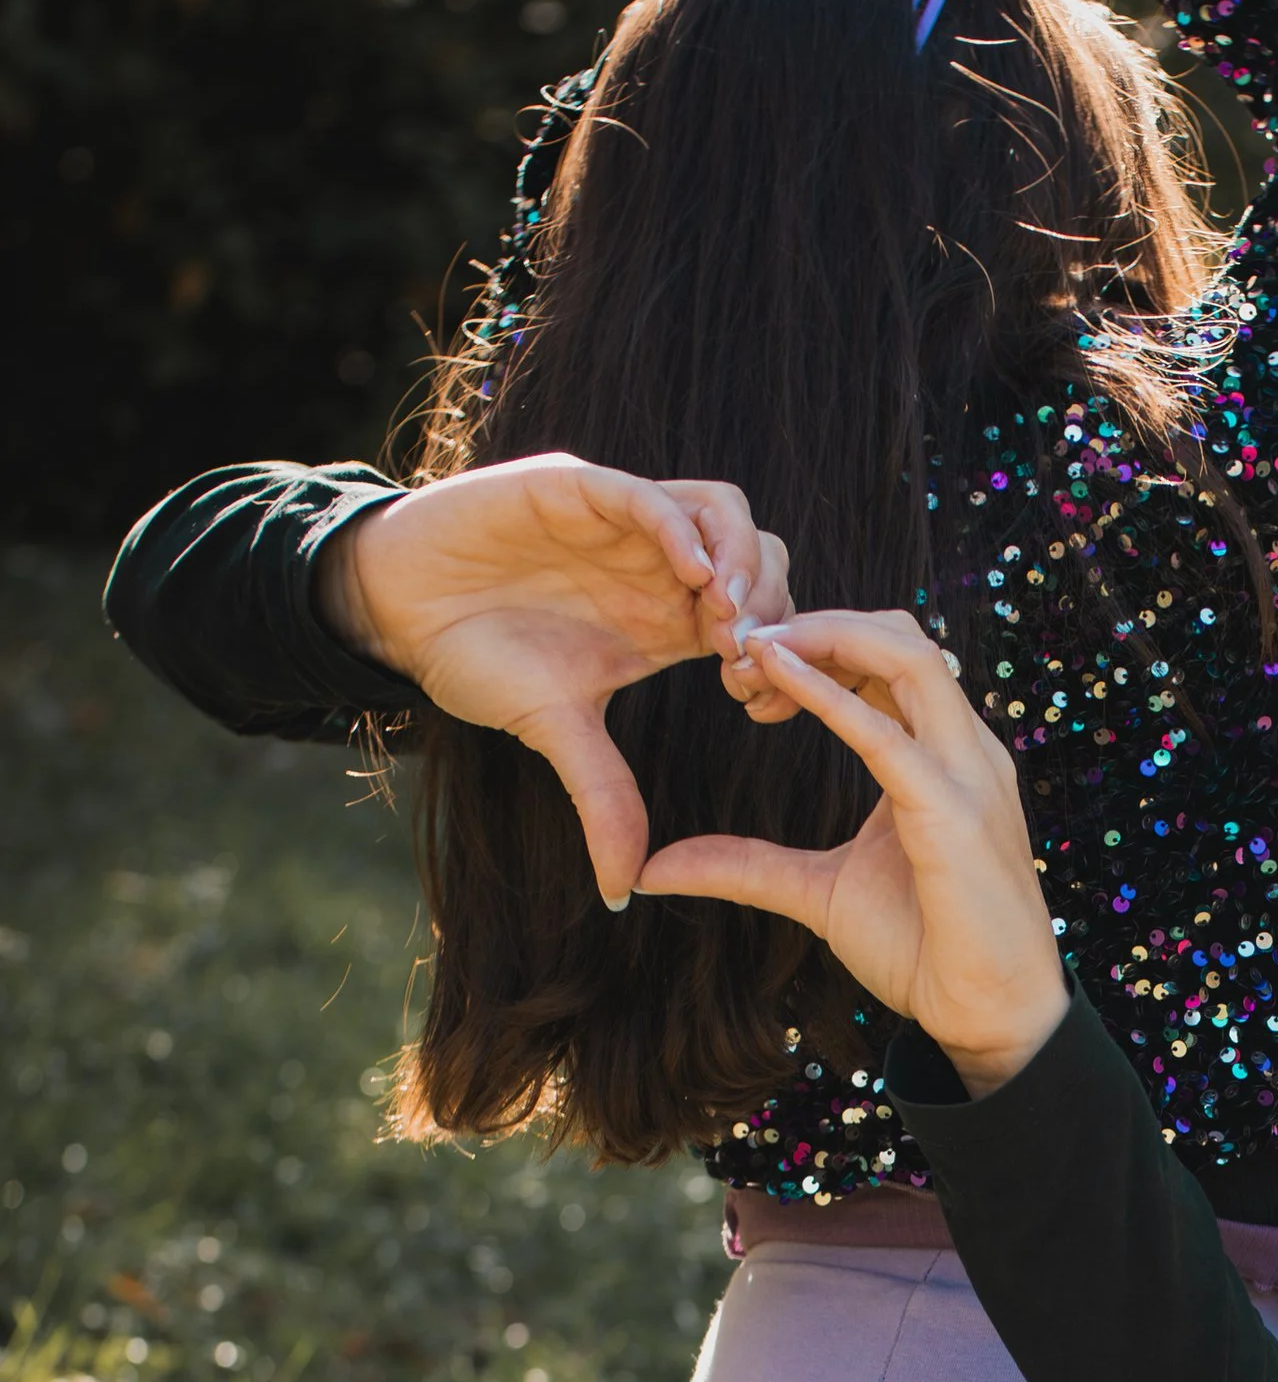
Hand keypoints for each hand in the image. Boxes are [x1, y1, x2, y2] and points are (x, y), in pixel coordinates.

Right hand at [322, 460, 790, 905]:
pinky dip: (680, 527)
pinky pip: (647, 493)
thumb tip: (621, 892)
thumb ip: (602, 797)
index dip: (776, 658)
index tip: (753, 704)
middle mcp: (657, 565)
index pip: (759, 620)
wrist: (396, 608)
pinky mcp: (578, 489)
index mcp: (668, 618)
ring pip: (722, 514)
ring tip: (728, 618)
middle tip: (747, 663)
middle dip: (773, 610)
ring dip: (741, 563)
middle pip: (760, 559)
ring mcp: (622, 521)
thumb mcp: (555, 731)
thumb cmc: (476, 657)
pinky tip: (693, 574)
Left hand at [636, 608, 1069, 1092]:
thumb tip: (654, 868)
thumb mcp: (816, 893)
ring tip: (754, 649)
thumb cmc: (923, 950)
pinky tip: (774, 671)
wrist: (986, 1014)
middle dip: (816, 625)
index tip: (748, 674)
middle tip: (739, 652)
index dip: (815, 648)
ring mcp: (966, 772)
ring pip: (905, 653)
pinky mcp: (952, 810)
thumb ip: (745, 866)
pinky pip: (886, 732)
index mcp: (939, 756)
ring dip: (823, 636)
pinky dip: (827, 692)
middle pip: (897, 635)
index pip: (884, 661)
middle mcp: (961, 749)